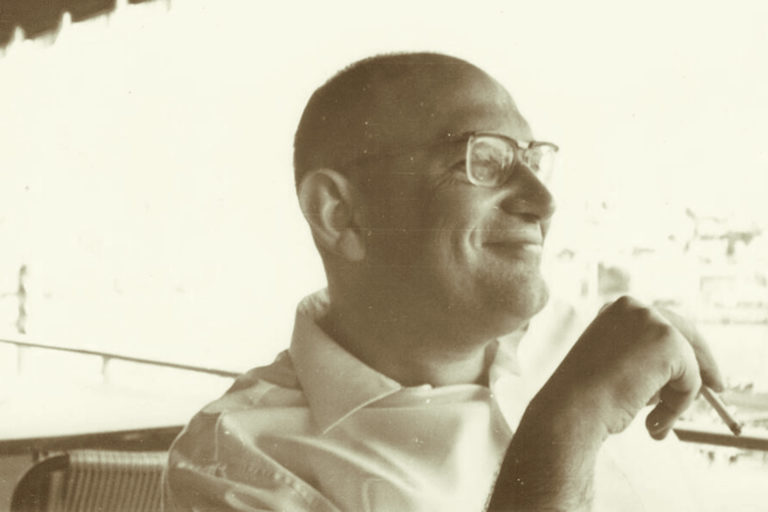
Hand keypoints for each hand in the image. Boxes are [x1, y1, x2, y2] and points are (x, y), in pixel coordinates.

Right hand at [549, 295, 722, 439]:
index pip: (662, 323)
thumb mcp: (613, 371)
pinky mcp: (669, 342)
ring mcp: (652, 320)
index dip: (683, 348)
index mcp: (614, 310)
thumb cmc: (583, 399)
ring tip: (651, 421)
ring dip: (677, 397)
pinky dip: (678, 406)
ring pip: (687, 363)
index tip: (699, 370)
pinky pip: (692, 382)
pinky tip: (650, 417)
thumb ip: (643, 363)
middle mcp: (633, 307)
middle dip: (701, 363)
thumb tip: (681, 379)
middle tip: (716, 387)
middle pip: (685, 332)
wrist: (571, 408)